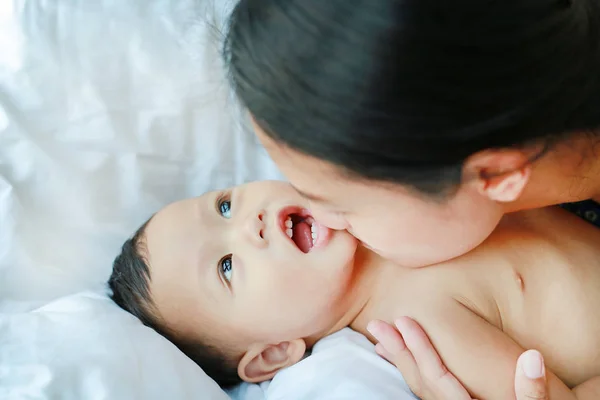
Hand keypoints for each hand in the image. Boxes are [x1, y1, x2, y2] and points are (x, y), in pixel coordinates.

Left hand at [368, 317, 548, 399]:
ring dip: (400, 361)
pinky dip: (412, 373)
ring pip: (418, 387)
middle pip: (420, 381)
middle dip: (398, 351)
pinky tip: (404, 361)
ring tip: (380, 340)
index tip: (403, 320)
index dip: (420, 348)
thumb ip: (532, 391)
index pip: (438, 376)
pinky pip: (425, 391)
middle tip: (376, 324)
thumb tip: (532, 358)